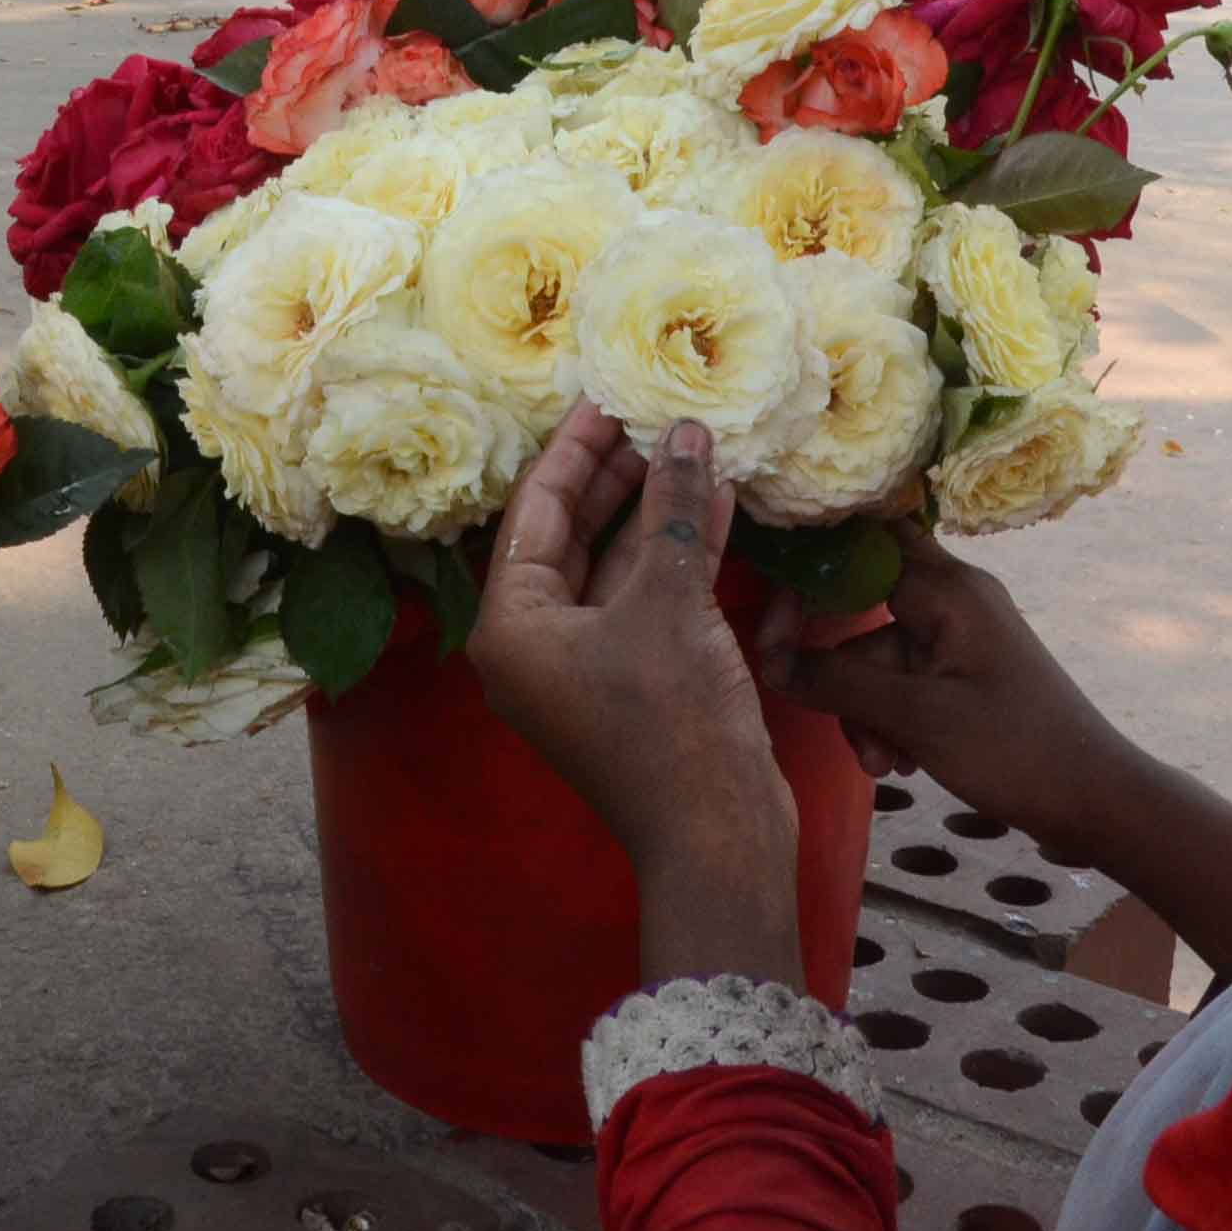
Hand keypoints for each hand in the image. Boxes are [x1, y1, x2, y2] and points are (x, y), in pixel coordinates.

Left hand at [473, 402, 800, 986]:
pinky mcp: (640, 677)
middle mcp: (538, 642)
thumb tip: (686, 432)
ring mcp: (590, 663)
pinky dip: (681, 551)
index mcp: (512, 626)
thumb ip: (673, 510)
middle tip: (655, 411)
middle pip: (572, 533)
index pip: (534, 511)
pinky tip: (719, 498)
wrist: (718, 836)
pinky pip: (652, 596)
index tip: (605, 395)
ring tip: (695, 442)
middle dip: (617, 473)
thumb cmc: (672, 720)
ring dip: (657, 507)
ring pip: (619, 563)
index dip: (572, 448)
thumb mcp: (669, 602)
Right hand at [759, 519, 1135, 862]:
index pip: (860, 547)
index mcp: (949, 590)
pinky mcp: (967, 677)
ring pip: (881, 657)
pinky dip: (892, 718)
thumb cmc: (1013, 749)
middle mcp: (955, 600)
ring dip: (865, 708)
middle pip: (863, 608)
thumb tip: (767, 660)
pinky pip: (906, 683)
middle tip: (817, 708)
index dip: (808, 578)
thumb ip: (839, 684)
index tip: (773, 633)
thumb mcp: (917, 717)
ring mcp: (962, 640)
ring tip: (880, 765)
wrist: (1095, 800)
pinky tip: (900, 764)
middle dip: (836, 666)